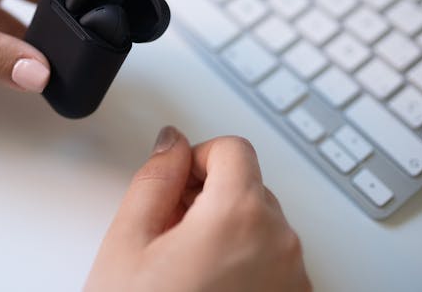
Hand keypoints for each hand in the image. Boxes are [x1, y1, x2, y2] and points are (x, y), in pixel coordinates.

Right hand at [85, 128, 310, 291]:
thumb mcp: (128, 241)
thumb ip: (154, 177)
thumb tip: (171, 144)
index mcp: (238, 217)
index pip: (233, 149)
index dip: (197, 159)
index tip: (178, 183)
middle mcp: (279, 245)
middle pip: (249, 186)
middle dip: (209, 196)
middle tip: (169, 230)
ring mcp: (293, 280)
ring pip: (261, 224)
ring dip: (225, 229)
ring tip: (185, 266)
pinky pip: (273, 260)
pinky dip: (244, 260)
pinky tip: (206, 286)